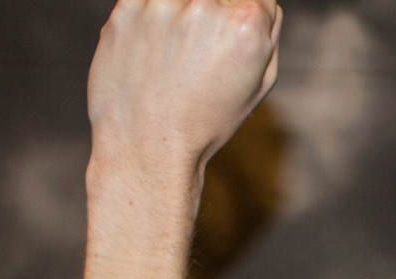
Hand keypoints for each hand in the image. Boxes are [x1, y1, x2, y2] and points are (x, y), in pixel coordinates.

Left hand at [87, 0, 282, 187]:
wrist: (148, 146)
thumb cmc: (207, 121)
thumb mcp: (258, 83)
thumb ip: (268, 32)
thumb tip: (261, 1)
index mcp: (247, 23)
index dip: (243, 14)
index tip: (228, 35)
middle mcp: (205, 3)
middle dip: (211, 13)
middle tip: (197, 50)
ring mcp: (162, 2)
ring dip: (179, 14)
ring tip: (173, 53)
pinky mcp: (127, 7)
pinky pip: (148, 1)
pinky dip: (149, 19)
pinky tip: (151, 53)